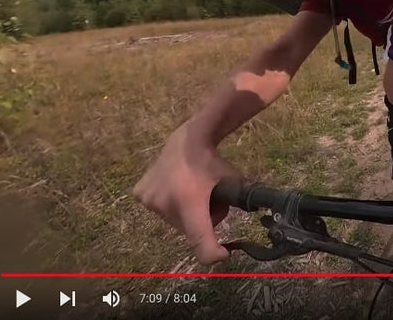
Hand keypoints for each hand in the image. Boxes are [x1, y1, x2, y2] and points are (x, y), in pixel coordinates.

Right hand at [132, 125, 240, 264]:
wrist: (188, 139)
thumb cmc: (213, 161)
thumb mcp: (233, 182)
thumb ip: (243, 200)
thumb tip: (253, 214)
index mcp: (189, 203)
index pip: (199, 241)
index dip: (212, 253)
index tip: (222, 254)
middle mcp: (164, 204)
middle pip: (187, 229)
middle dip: (200, 221)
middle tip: (207, 201)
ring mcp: (148, 200)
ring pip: (172, 220)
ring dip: (184, 214)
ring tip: (190, 192)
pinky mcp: (139, 194)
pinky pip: (158, 209)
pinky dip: (167, 204)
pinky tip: (174, 188)